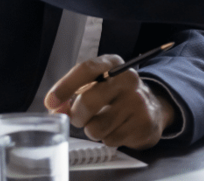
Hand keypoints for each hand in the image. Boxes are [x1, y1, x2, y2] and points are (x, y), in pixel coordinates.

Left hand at [44, 55, 173, 149]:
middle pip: (89, 101)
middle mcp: (128, 79)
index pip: (86, 69)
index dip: (65, 86)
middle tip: (80, 118)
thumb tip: (54, 108)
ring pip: (97, 127)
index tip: (51, 102)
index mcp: (113, 64)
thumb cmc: (115, 96)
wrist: (152, 108)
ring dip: (94, 130)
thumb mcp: (95, 86)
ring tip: (104, 123)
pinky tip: (118, 129)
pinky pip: (111, 140)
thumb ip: (71, 94)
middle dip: (77, 116)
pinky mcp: (144, 123)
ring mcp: (138, 101)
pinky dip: (109, 139)